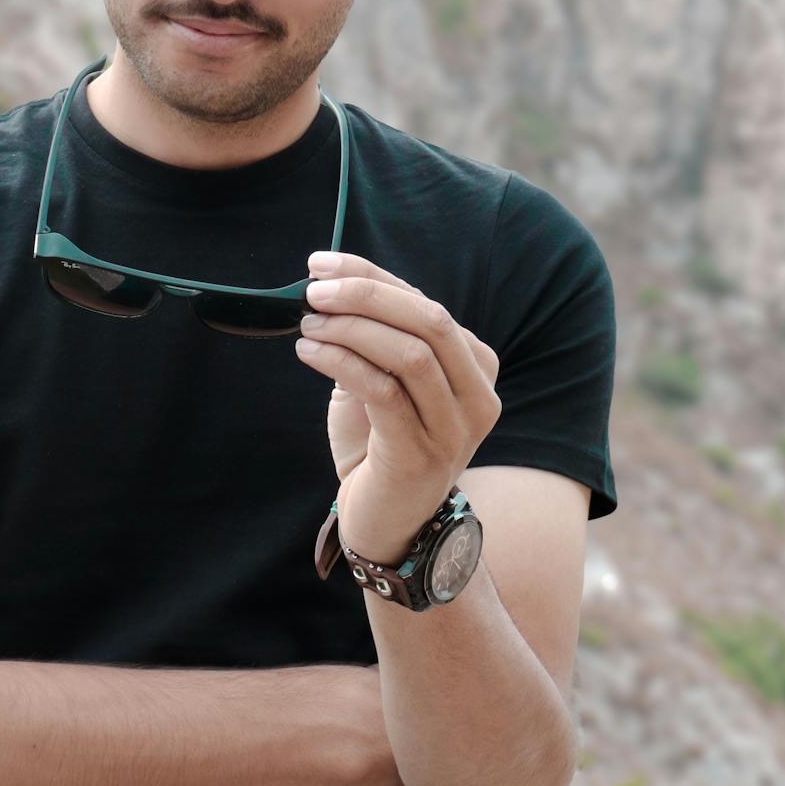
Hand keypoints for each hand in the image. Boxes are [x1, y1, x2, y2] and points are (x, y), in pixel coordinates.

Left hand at [298, 251, 501, 563]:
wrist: (386, 522)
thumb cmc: (379, 442)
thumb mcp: (383, 378)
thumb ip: (375, 334)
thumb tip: (327, 282)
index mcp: (475, 366)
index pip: (425, 303)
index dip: (372, 275)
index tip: (321, 263)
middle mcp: (478, 395)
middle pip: (429, 320)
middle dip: (365, 295)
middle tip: (312, 291)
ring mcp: (455, 428)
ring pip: (410, 354)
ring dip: (351, 329)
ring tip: (307, 323)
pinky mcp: (421, 455)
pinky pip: (385, 393)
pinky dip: (342, 363)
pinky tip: (309, 352)